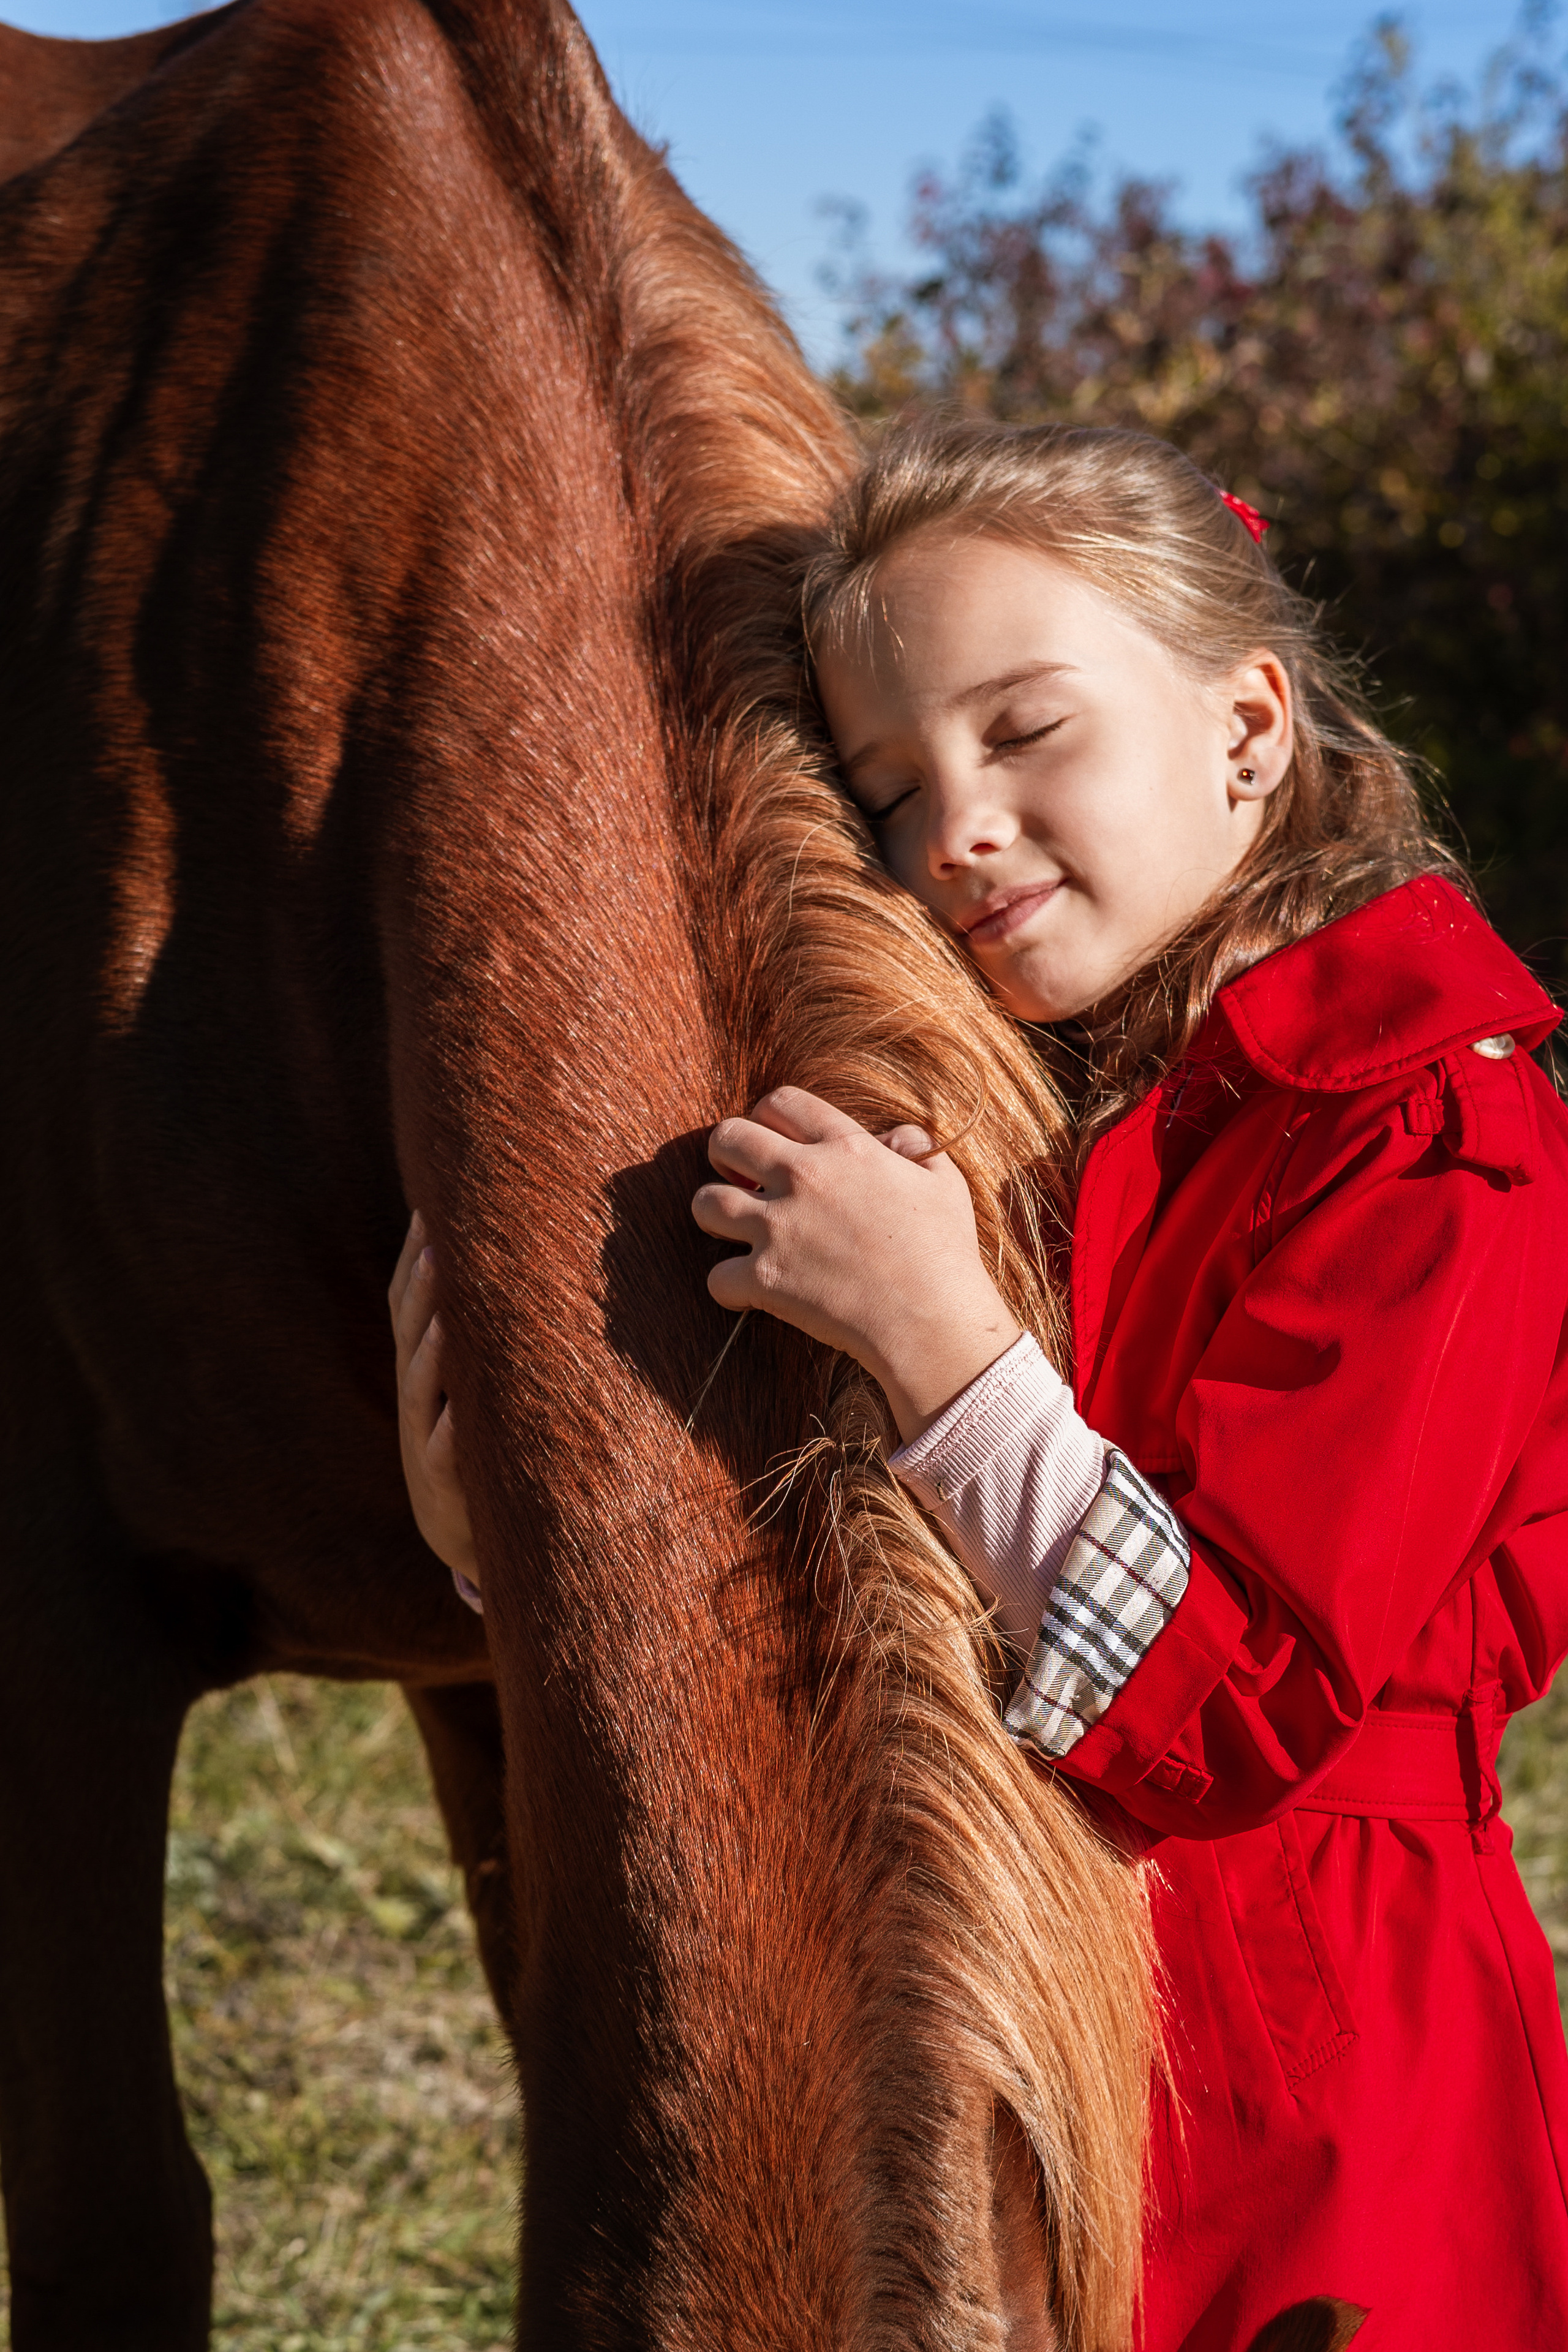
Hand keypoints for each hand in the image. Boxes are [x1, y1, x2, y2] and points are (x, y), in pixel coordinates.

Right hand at [388, 1211, 476, 1583]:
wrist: (463, 1533)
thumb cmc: (475, 1442)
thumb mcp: (468, 1383)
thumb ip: (477, 1330)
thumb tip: (502, 1262)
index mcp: (422, 1369)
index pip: (410, 1305)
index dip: (416, 1259)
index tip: (431, 1211)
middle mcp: (417, 1399)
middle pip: (411, 1336)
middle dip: (422, 1291)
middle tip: (438, 1243)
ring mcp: (424, 1442)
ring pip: (421, 1393)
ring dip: (430, 1356)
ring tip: (443, 1317)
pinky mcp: (443, 1488)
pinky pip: (443, 1459)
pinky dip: (446, 1437)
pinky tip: (453, 1417)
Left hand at [691, 1086, 1022, 1443]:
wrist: (932, 1321)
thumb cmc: (944, 1253)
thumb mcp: (944, 1183)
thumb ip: (916, 1147)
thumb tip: (893, 1138)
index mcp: (845, 1147)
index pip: (781, 1102)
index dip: (768, 1118)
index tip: (774, 1141)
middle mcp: (804, 1177)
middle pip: (727, 1138)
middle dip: (726, 1154)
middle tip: (741, 1177)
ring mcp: (778, 1228)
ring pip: (704, 1201)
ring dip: (714, 1213)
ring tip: (733, 1229)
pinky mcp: (764, 1279)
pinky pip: (715, 1275)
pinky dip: (728, 1286)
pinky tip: (748, 1291)